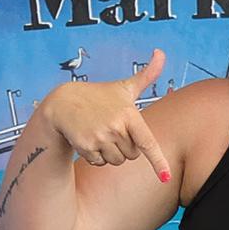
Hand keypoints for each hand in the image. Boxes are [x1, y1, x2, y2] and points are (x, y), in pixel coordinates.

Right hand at [43, 49, 170, 181]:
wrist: (63, 103)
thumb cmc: (99, 97)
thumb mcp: (123, 87)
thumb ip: (147, 75)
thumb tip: (161, 52)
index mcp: (129, 114)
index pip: (147, 142)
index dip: (158, 161)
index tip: (165, 178)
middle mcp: (116, 127)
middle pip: (132, 155)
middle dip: (125, 147)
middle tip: (111, 130)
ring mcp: (100, 138)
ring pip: (117, 161)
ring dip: (111, 153)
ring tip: (100, 134)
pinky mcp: (86, 147)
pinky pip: (100, 163)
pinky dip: (96, 157)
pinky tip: (89, 140)